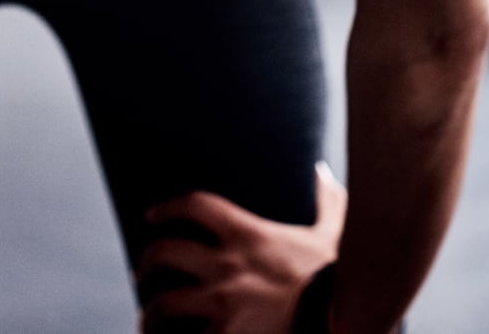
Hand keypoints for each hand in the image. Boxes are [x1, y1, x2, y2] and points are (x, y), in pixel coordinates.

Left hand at [135, 161, 347, 333]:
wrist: (344, 318)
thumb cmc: (340, 280)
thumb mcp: (333, 237)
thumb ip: (327, 203)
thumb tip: (321, 170)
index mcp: (248, 235)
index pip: (195, 205)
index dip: (168, 207)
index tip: (152, 215)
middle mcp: (227, 265)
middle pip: (165, 253)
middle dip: (148, 262)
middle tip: (144, 273)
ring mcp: (224, 303)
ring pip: (164, 305)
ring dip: (151, 313)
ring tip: (148, 318)